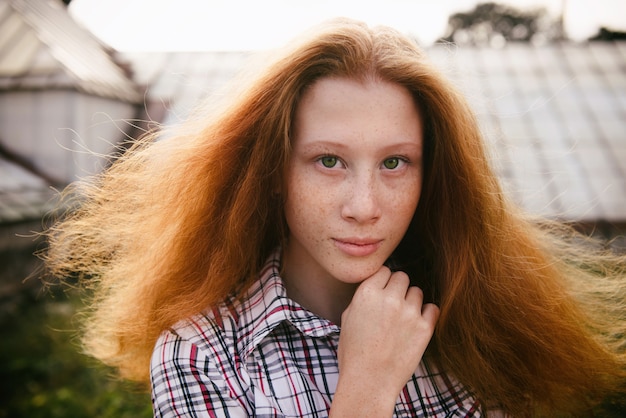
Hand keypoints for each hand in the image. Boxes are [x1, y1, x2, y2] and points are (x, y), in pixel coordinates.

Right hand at [330, 266, 439, 416]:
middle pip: (402, 277)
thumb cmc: (354, 353)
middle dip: (398, 288)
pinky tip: (416, 325)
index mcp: (367, 293)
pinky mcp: (424, 327)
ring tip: (402, 320)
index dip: (383, 281)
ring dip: (411, 301)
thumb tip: (377, 286)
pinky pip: (432, 308)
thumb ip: (363, 297)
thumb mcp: (348, 317)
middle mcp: (389, 298)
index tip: (382, 293)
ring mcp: (409, 312)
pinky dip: (426, 315)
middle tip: (393, 306)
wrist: (369, 382)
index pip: (384, 270)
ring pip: (417, 291)